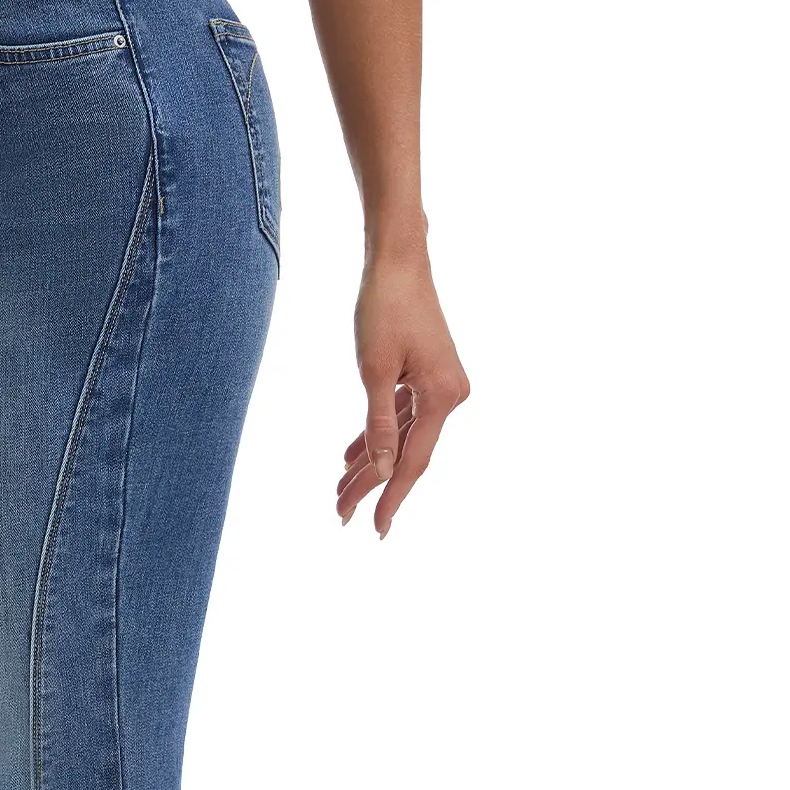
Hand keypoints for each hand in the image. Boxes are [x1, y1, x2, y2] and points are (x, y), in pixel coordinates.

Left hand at [337, 247, 470, 535]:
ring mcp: (440, 385)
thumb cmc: (383, 308)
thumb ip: (378, 424)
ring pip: (402, 436)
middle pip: (407, 452)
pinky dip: (377, 434)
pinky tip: (351, 457)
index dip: (391, 497)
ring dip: (370, 462)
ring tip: (339, 491)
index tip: (374, 528)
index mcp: (442, 397)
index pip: (412, 460)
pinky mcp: (428, 375)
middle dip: (372, 484)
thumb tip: (382, 470)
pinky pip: (402, 416)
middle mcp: (450, 394)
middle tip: (340, 515)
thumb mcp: (374, 371)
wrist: (397, 260)